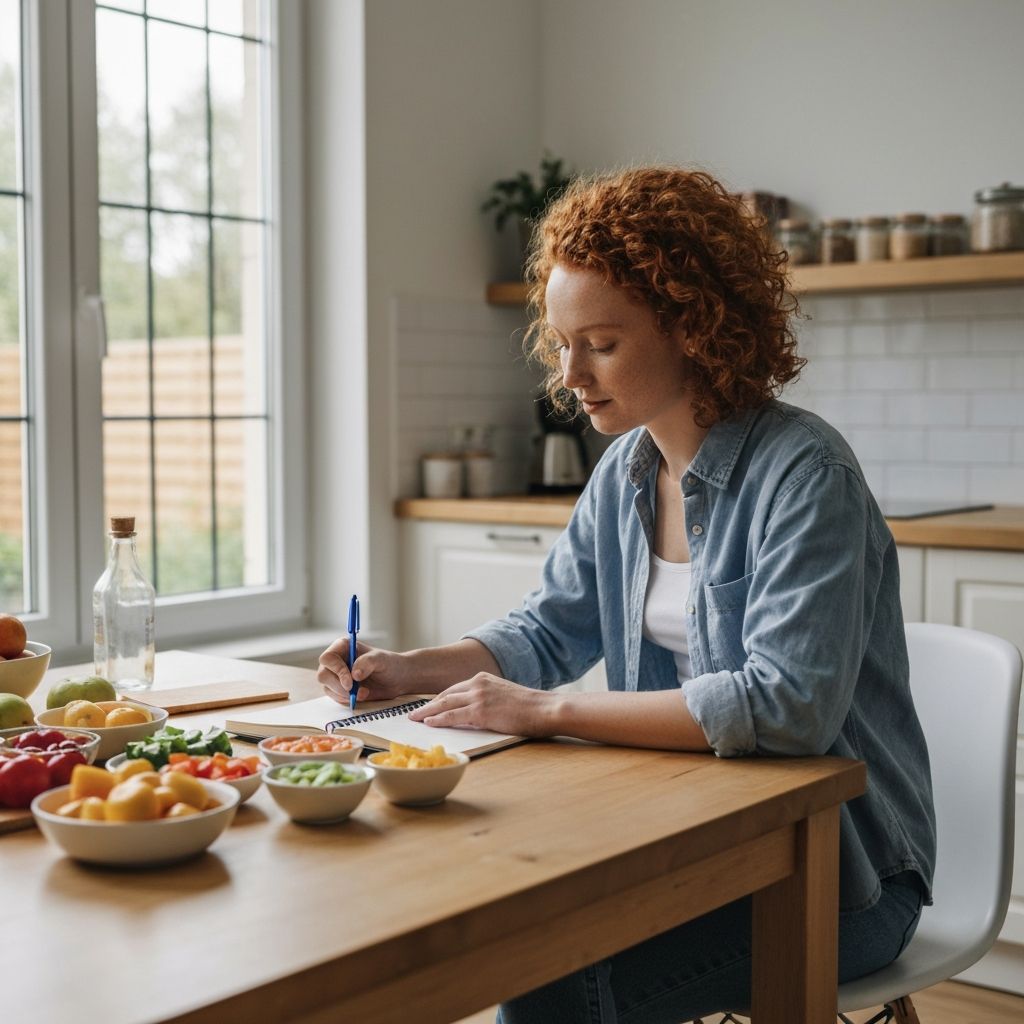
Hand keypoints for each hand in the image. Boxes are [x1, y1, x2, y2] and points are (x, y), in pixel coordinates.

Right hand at [317, 639, 416, 705]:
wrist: (398, 679)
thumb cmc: (390, 664)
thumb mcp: (381, 659)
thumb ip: (367, 663)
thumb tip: (354, 674)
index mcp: (343, 647)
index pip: (328, 658)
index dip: (336, 670)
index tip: (350, 682)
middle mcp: (336, 661)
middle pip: (323, 675)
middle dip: (339, 686)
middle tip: (356, 691)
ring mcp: (336, 676)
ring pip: (328, 688)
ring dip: (345, 694)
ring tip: (365, 693)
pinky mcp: (340, 689)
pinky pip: (335, 697)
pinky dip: (347, 700)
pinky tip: (363, 696)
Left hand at [407, 673, 555, 736]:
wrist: (544, 708)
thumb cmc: (530, 707)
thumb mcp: (504, 695)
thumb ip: (488, 699)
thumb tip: (476, 712)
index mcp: (483, 678)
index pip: (454, 689)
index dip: (439, 699)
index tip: (428, 706)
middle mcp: (478, 683)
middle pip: (445, 695)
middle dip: (428, 705)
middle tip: (413, 713)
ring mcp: (478, 696)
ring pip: (444, 704)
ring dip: (426, 712)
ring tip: (414, 719)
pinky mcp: (481, 711)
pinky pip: (452, 716)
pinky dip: (438, 720)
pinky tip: (428, 723)